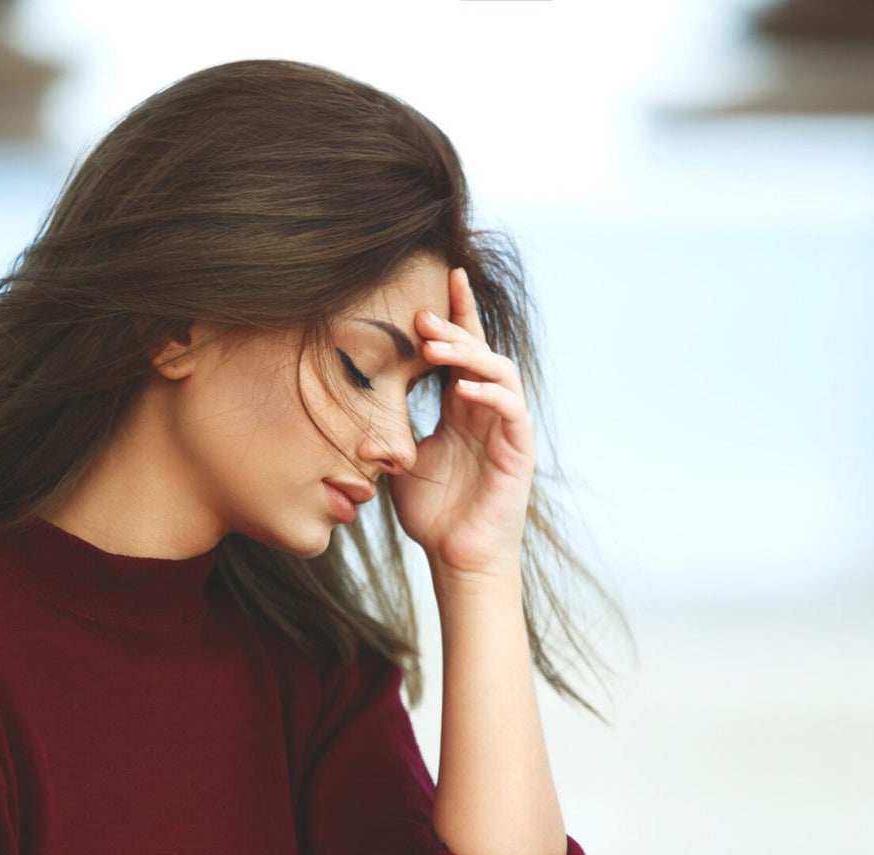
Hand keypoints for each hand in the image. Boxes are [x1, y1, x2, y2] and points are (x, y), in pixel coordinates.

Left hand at [386, 267, 533, 578]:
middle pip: (481, 351)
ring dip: (470, 354)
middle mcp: (487, 411)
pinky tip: (462, 389)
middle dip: (455, 328)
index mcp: (462, 408)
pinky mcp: (519, 450)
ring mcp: (506, 428)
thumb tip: (354, 400)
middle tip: (423, 317)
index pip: (462, 351)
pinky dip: (489, 393)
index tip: (442, 278)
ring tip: (436, 347)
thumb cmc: (433, 513)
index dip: (456, 315)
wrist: (457, 557)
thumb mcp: (401, 460)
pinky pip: (511, 410)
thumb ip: (390, 426)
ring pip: (500, 371)